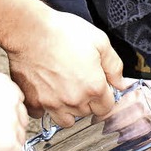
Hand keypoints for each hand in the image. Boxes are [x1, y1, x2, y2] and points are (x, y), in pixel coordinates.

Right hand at [7, 7, 123, 124]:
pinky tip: (47, 91)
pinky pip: (42, 114)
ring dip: (69, 108)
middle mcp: (73, 100)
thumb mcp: (100, 40)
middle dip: (88, 100)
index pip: (107, 107)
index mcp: (93, 87)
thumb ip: (114, 65)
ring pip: (66, 119)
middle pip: (87, 113)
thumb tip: (120, 82)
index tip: (99, 84)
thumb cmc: (63, 32)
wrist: (30, 31)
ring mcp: (52, 104)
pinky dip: (45, 107)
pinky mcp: (33, 102)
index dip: (105, 94)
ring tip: (65, 88)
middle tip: (81, 79)